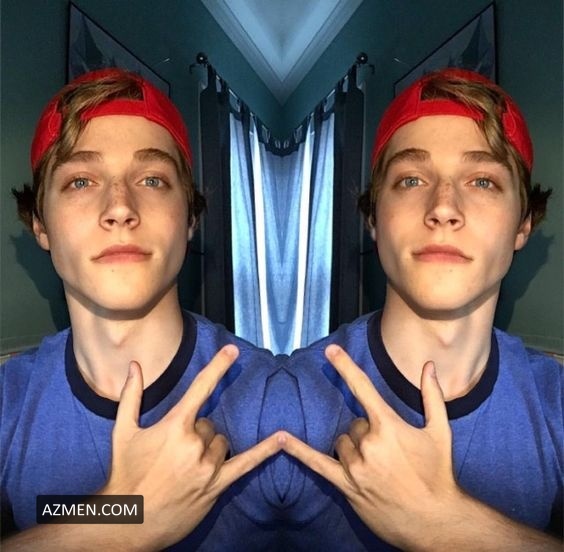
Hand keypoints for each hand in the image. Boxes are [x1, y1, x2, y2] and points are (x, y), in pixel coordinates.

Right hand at [104, 345, 282, 550]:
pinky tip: (282, 439)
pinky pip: (245, 465)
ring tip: (186, 465)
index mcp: (174, 427)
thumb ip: (131, 396)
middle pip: (209, 424)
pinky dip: (264, 451)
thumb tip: (134, 365)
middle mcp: (194, 445)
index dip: (218, 367)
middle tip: (174, 452)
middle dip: (196, 432)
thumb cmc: (124, 475)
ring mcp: (207, 467)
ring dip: (210, 448)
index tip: (233, 350)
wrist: (128, 522)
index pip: (200, 389)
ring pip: (222, 442)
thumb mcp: (122, 433)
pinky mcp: (216, 486)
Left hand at [281, 344, 458, 549]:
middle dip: (368, 431)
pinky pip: (317, 465)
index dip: (345, 367)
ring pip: (342, 441)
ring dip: (354, 447)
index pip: (363, 389)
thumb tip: (428, 366)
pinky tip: (279, 439)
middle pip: (354, 423)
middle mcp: (368, 445)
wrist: (435, 522)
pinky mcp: (346, 486)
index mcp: (389, 427)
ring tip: (378, 464)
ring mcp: (355, 467)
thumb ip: (432, 396)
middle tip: (389, 451)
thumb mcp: (440, 433)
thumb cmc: (438, 474)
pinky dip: (298, 451)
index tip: (330, 350)